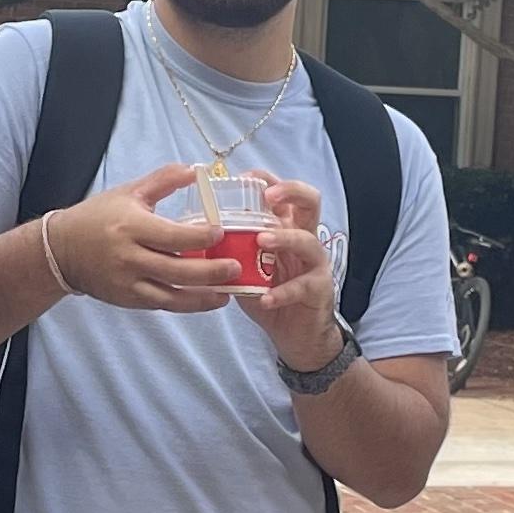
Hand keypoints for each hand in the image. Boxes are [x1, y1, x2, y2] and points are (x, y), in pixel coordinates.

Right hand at [45, 163, 246, 314]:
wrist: (61, 250)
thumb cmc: (98, 217)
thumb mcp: (129, 192)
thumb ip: (163, 180)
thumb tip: (196, 169)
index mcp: (131, 227)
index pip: (172, 236)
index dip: (200, 237)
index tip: (222, 233)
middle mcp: (130, 258)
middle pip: (177, 270)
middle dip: (210, 272)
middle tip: (236, 268)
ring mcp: (128, 283)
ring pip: (172, 296)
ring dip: (203, 297)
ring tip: (228, 293)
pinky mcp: (128, 300)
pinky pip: (163, 304)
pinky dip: (187, 304)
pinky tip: (207, 299)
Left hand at [236, 178, 342, 366]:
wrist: (296, 334)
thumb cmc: (270, 295)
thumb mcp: (247, 269)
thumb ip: (231, 252)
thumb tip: (194, 240)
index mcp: (286, 229)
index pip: (284, 194)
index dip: (268, 180)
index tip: (244, 178)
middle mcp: (304, 240)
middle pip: (310, 201)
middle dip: (290, 191)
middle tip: (268, 197)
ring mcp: (314, 264)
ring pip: (307, 241)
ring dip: (284, 238)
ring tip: (262, 241)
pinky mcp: (318, 289)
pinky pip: (302, 286)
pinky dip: (281, 292)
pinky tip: (265, 299)